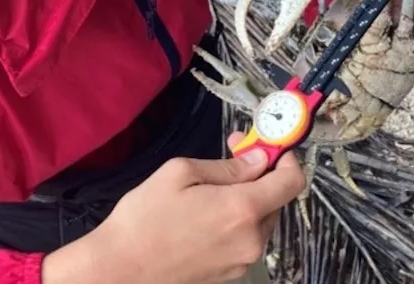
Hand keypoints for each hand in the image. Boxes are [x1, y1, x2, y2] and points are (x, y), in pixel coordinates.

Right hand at [72, 141, 304, 283]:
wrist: (122, 268)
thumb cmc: (145, 217)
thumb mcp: (180, 173)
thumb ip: (226, 167)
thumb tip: (258, 159)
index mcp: (242, 210)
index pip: (291, 182)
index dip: (286, 158)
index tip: (271, 144)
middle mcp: (251, 240)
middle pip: (276, 200)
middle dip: (261, 173)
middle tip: (234, 152)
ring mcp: (242, 261)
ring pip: (261, 219)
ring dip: (249, 197)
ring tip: (213, 185)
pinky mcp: (230, 274)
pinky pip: (245, 238)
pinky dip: (237, 219)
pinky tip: (207, 211)